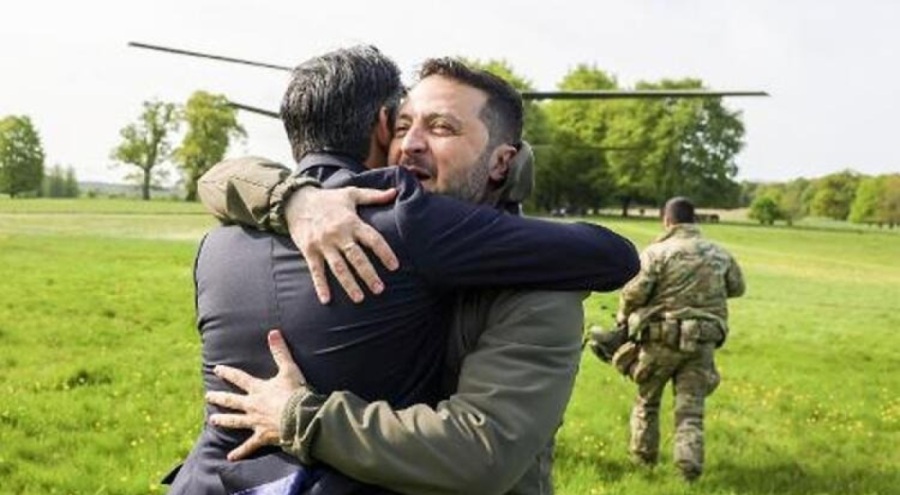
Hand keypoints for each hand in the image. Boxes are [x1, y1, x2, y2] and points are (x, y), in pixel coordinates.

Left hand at [207, 330, 306, 460]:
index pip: (240, 378)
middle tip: (208, 397)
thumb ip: (280, 351)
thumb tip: (273, 332)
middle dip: (219, 398)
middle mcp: (253, 405)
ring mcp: (255, 422)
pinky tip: (230, 458)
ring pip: (236, 421)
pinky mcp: (262, 436)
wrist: (300, 417)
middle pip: (232, 401)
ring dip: (224, 421)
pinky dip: (240, 452)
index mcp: (258, 389)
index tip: (217, 369)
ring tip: (213, 421)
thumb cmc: (295, 393)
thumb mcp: (289, 369)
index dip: (228, 373)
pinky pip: (249, 446)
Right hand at [285, 186, 398, 303]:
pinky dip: (320, 286)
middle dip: (368, 274)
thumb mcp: (351, 193)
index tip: (395, 266)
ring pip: (338, 267)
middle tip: (379, 290)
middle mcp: (338, 234)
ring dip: (349, 284)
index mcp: (351, 222)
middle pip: (356, 257)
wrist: (296, 200)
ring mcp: (323, 244)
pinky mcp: (309, 251)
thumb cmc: (328, 199)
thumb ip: (374, 196)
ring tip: (360, 298)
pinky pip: (315, 271)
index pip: (372, 239)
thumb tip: (396, 192)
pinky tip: (326, 300)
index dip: (384, 252)